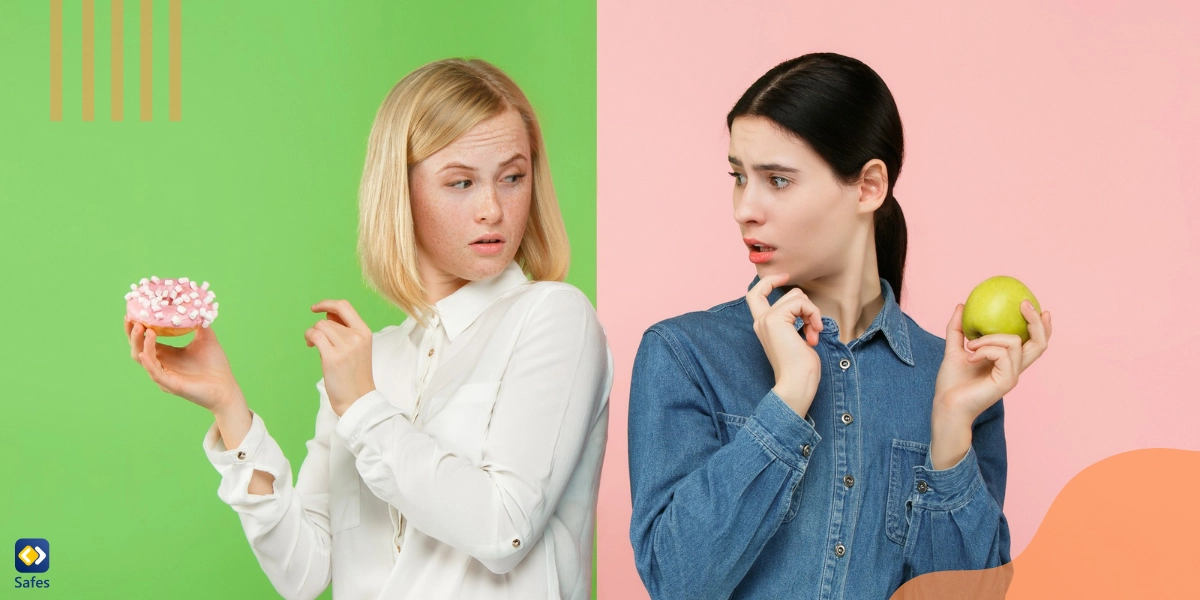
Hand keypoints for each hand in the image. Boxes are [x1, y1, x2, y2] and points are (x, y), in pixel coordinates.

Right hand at [125, 316, 243, 412]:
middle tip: (132, 319)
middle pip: (138, 349)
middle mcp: (162, 364)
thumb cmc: (216, 365)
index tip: (134, 312)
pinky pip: (155, 373)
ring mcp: (164, 375)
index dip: (137, 328)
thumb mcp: (206, 339)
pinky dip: (149, 362)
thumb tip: (196, 305)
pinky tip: (146, 352)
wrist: (226, 387)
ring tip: (143, 328)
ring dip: (141, 343)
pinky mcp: (171, 385)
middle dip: (133, 334)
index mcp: (167, 354)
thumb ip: (200, 323)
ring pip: (143, 359)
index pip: (145, 340)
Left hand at [306, 300, 375, 415]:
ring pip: (320, 327)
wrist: (358, 399)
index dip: (327, 303)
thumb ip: (345, 330)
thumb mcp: (357, 348)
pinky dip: (309, 338)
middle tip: (315, 341)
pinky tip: (310, 346)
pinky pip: (315, 336)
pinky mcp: (333, 358)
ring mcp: (345, 347)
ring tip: (314, 346)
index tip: (316, 308)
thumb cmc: (355, 375)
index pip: (344, 306)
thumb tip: (327, 315)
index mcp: (365, 332)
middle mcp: (356, 337)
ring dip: (312, 334)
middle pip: (328, 320)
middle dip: (318, 328)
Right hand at [746, 273, 823, 416]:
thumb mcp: (795, 337)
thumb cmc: (800, 368)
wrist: (796, 384)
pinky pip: (801, 302)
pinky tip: (814, 333)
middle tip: (814, 328)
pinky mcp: (775, 319)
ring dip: (813, 313)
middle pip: (790, 293)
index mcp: (763, 326)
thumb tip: (802, 302)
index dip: (770, 281)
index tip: (787, 278)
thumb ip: (793, 319)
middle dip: (808, 307)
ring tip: (814, 334)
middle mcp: (761, 321)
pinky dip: (813, 315)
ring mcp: (766, 319)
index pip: (756, 293)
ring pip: (797, 296)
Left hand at [930, 300, 1051, 466]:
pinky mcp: (1006, 381)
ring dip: (989, 338)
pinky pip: (1001, 354)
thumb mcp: (953, 349)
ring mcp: (1012, 376)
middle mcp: (1014, 368)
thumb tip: (961, 305)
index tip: (1033, 306)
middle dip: (1036, 321)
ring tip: (970, 346)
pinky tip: (970, 356)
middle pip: (1040, 343)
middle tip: (1023, 304)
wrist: (945, 405)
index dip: (1040, 325)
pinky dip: (984, 349)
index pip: (1033, 343)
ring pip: (1013, 342)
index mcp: (1007, 362)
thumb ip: (957, 329)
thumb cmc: (951, 382)